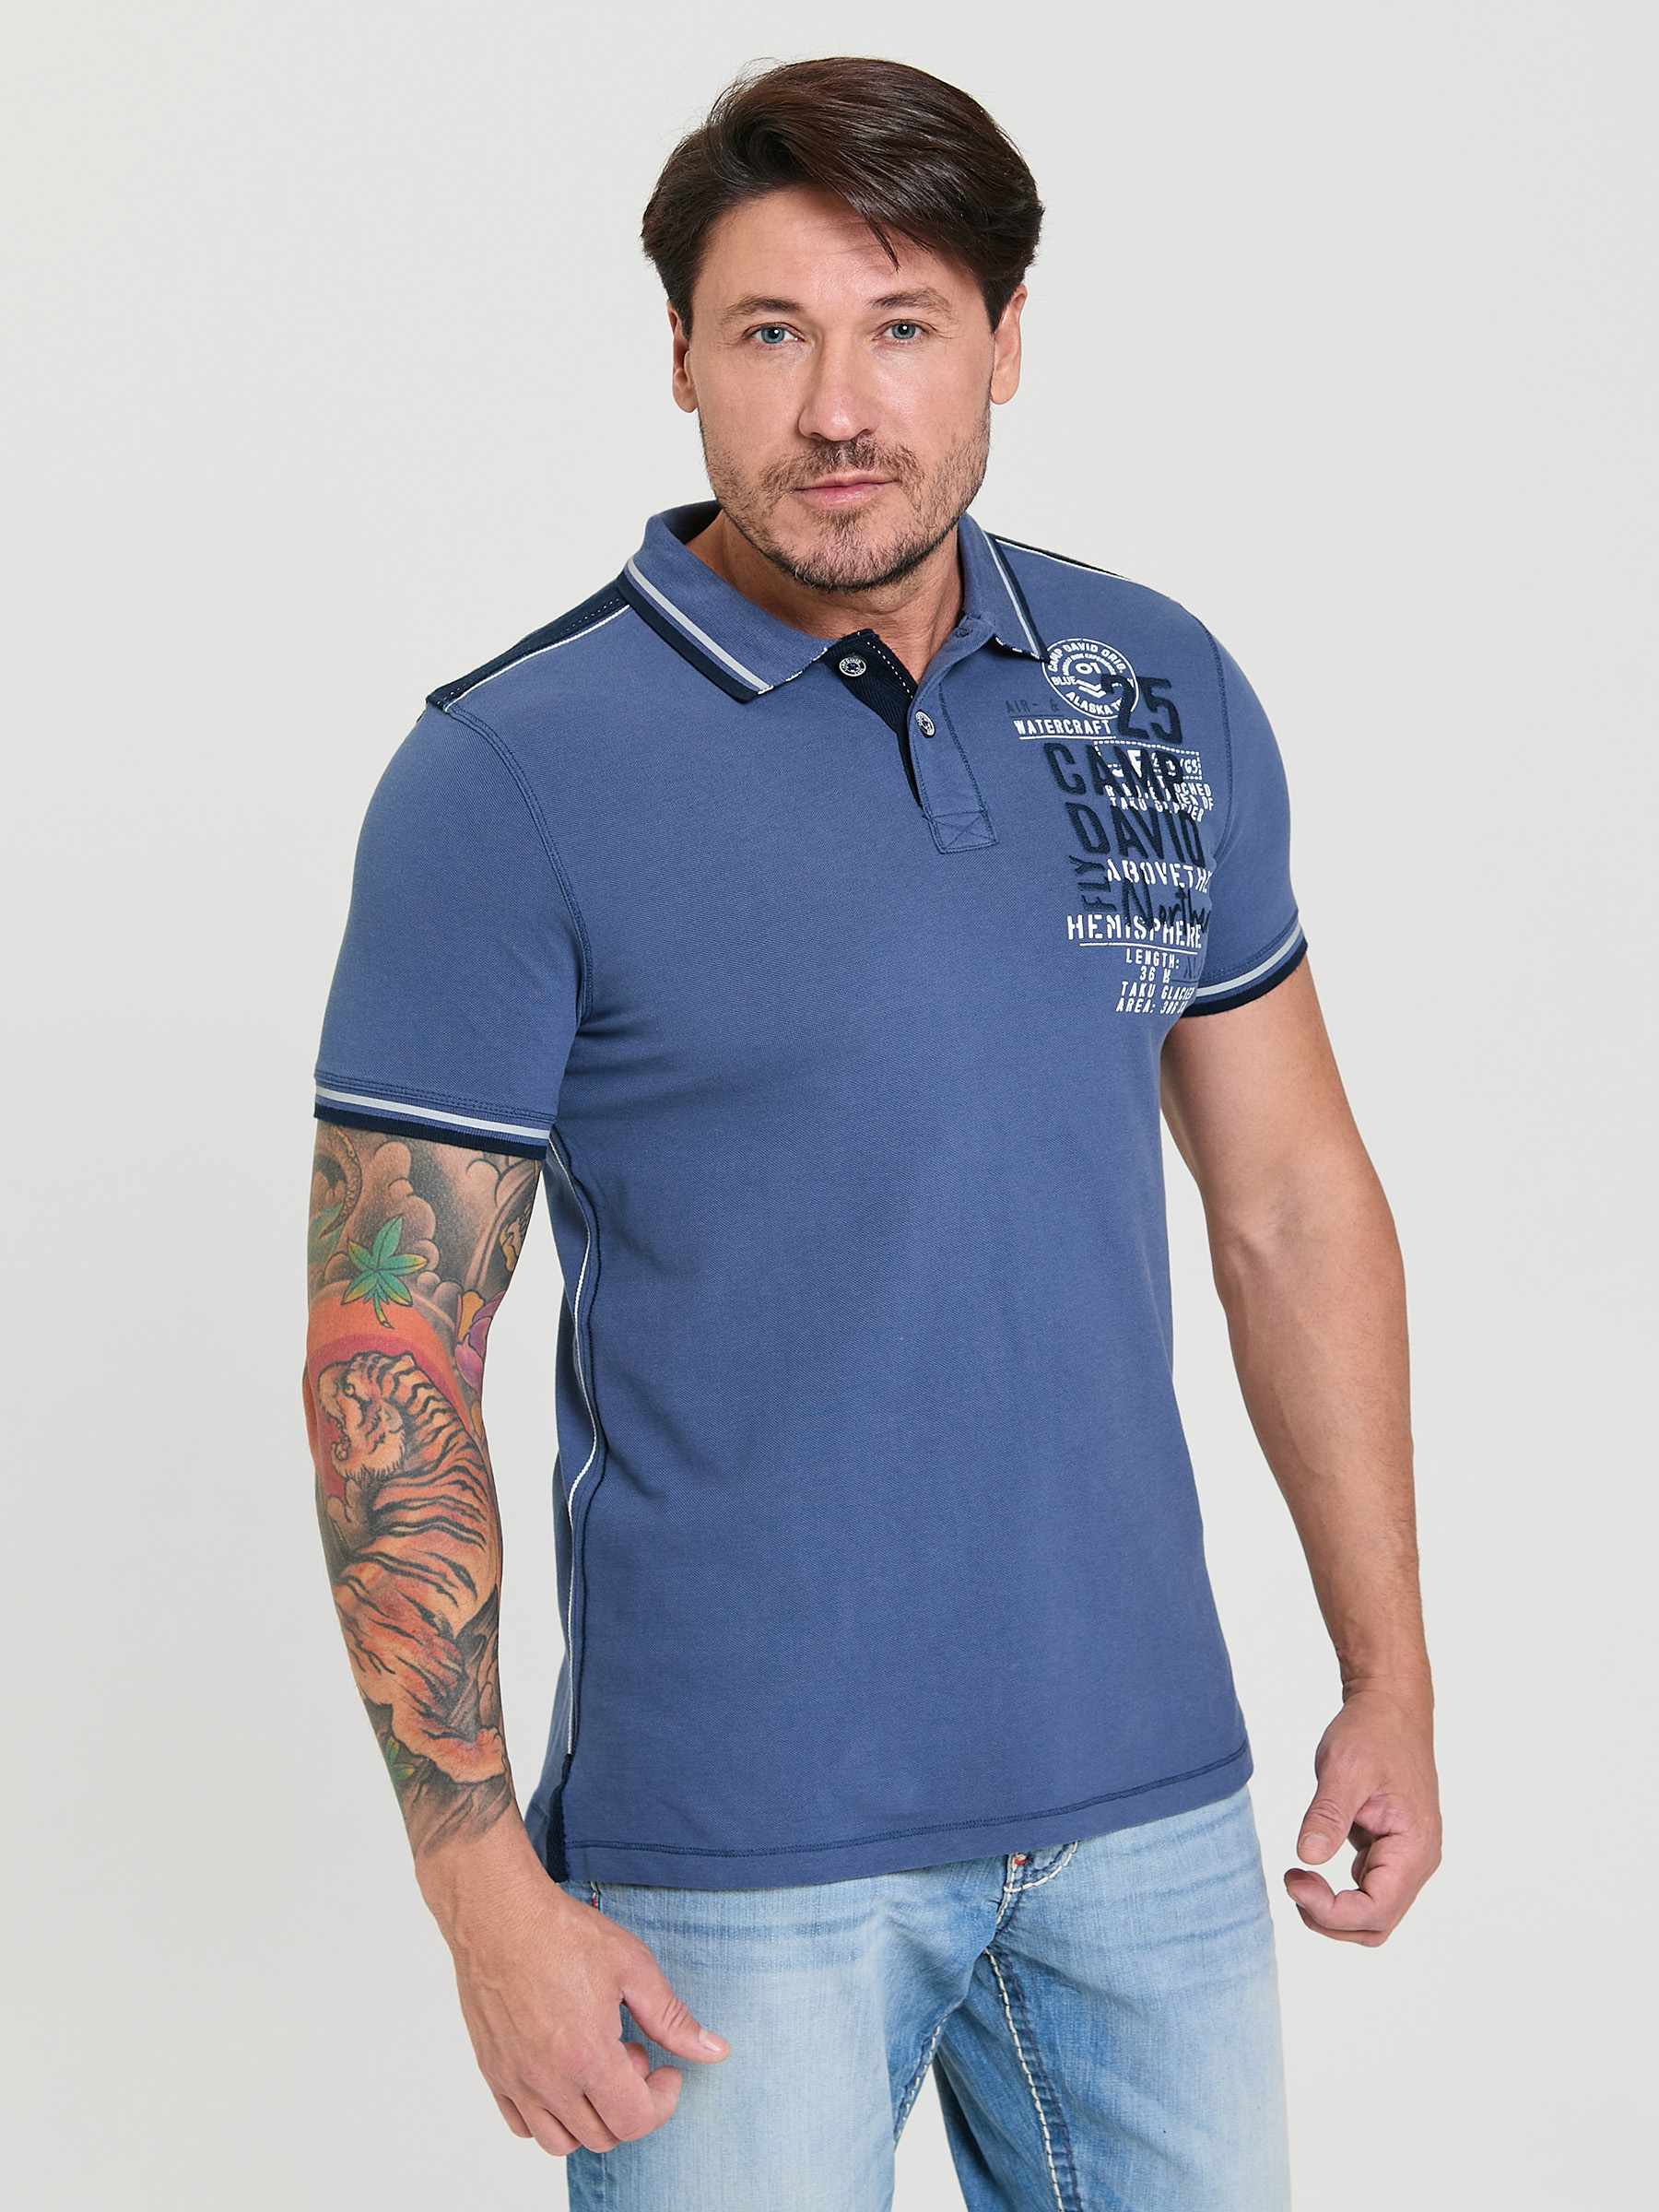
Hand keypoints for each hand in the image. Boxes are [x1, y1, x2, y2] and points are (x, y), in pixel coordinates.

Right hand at [418, 1822, 728, 2154]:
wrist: (499, 1914)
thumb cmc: (562, 1934)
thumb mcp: (632, 1967)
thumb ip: (672, 2018)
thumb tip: (714, 2051)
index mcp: (587, 2056)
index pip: (635, 2122)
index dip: (663, 2102)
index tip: (666, 2069)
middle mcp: (547, 2080)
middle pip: (603, 2137)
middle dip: (629, 2103)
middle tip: (630, 2052)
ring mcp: (515, 2081)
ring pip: (560, 2142)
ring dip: (590, 2117)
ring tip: (595, 2064)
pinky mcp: (492, 2073)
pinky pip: (523, 2126)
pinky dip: (549, 2116)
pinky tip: (562, 2071)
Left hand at [1285, 1685, 1440, 1944]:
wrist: (1391, 1709)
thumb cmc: (1373, 1733)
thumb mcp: (1344, 1768)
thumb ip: (1328, 1814)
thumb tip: (1307, 1857)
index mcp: (1414, 1848)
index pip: (1376, 1910)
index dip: (1332, 1911)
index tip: (1294, 1879)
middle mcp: (1417, 1862)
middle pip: (1376, 1924)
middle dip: (1330, 1919)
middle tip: (1292, 1882)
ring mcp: (1405, 1859)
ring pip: (1372, 1914)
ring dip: (1333, 1911)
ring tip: (1298, 1877)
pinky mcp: (1389, 1852)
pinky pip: (1367, 1891)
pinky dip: (1338, 1893)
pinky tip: (1312, 1865)